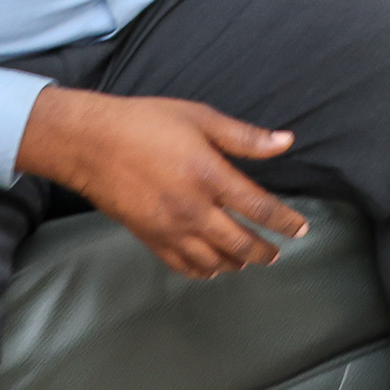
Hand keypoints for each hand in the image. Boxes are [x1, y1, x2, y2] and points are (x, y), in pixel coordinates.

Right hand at [15, 86, 308, 279]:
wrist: (88, 143)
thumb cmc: (145, 123)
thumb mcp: (200, 118)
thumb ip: (245, 137)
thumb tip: (286, 141)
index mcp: (210, 177)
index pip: (259, 208)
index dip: (285, 221)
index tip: (301, 229)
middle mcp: (192, 209)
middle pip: (240, 243)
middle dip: (265, 251)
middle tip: (278, 252)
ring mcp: (168, 228)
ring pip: (212, 261)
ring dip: (236, 263)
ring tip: (249, 260)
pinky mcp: (148, 237)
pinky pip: (181, 265)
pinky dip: (202, 271)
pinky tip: (212, 268)